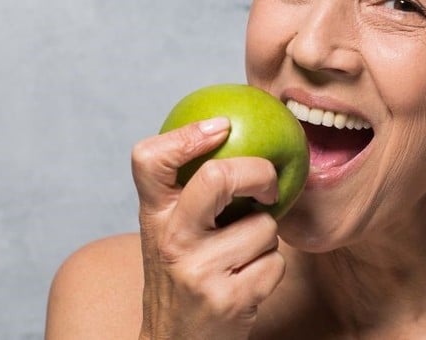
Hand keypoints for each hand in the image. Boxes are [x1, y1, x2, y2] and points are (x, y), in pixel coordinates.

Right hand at [132, 117, 284, 339]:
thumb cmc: (183, 275)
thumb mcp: (170, 231)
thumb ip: (190, 191)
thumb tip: (236, 133)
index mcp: (154, 216)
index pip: (149, 159)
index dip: (187, 134)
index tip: (222, 126)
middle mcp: (170, 240)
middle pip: (218, 178)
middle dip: (258, 173)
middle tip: (267, 187)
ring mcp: (198, 271)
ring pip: (263, 226)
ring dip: (266, 239)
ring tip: (242, 256)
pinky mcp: (228, 299)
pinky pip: (276, 262)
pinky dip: (271, 269)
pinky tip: (247, 281)